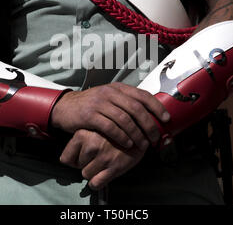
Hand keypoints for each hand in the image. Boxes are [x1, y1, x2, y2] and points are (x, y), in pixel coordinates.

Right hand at [51, 82, 169, 149]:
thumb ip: (126, 102)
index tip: (166, 119)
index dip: (157, 107)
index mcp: (118, 88)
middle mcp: (110, 93)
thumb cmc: (91, 105)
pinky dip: (121, 136)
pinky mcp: (90, 115)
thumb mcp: (109, 98)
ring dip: (137, 134)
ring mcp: (99, 103)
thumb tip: (150, 114)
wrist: (65, 107)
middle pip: (136, 108)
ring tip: (143, 144)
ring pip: (125, 119)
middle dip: (149, 124)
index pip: (142, 95)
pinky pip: (110, 127)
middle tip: (155, 137)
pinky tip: (127, 143)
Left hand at [60, 129, 146, 189]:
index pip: (65, 158)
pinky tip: (104, 174)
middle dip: (86, 164)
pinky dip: (97, 182)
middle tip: (97, 155)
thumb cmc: (114, 130)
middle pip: (77, 166)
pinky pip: (96, 183)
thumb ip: (80, 139)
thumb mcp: (93, 128)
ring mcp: (103, 157)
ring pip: (86, 175)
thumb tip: (66, 160)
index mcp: (82, 134)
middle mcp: (91, 145)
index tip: (83, 155)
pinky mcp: (115, 167)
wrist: (140, 129)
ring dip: (93, 172)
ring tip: (103, 161)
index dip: (74, 159)